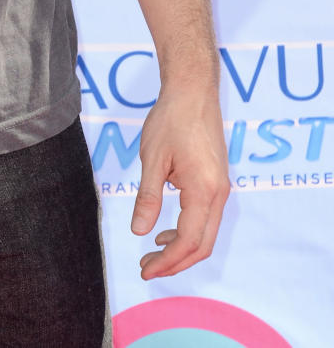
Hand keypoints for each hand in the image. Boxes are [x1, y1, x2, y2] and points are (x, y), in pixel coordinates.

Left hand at [130, 84, 229, 278]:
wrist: (194, 90)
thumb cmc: (171, 119)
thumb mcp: (152, 158)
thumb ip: (148, 197)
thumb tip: (139, 231)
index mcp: (203, 190)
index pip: (188, 241)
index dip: (167, 261)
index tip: (145, 269)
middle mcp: (218, 193)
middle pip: (202, 244)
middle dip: (175, 262)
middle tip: (146, 267)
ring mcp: (221, 188)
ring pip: (206, 233)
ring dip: (181, 248)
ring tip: (153, 252)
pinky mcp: (217, 181)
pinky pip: (206, 217)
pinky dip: (188, 231)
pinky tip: (165, 230)